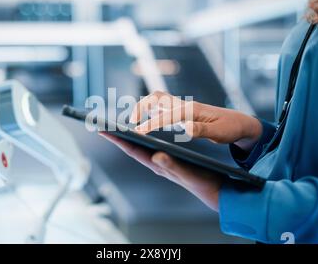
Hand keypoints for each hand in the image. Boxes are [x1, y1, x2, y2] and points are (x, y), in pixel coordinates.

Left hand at [99, 132, 221, 211]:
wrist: (214, 190)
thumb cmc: (202, 182)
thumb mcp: (188, 173)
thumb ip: (172, 165)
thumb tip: (156, 156)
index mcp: (158, 165)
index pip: (133, 150)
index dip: (117, 140)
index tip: (103, 130)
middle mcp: (157, 163)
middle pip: (132, 148)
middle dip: (118, 137)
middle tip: (103, 125)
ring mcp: (162, 162)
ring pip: (140, 148)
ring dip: (128, 138)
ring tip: (117, 128)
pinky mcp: (169, 160)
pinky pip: (151, 148)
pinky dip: (143, 139)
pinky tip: (141, 135)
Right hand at [130, 91, 261, 149]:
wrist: (240, 122)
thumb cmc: (230, 128)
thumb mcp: (219, 133)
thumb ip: (201, 131)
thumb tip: (185, 128)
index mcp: (192, 111)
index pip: (167, 116)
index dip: (151, 124)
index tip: (138, 132)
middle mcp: (185, 105)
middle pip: (156, 97)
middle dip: (141, 107)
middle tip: (131, 124)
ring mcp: (183, 107)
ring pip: (158, 100)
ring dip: (144, 107)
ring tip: (134, 123)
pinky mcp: (183, 111)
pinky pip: (163, 107)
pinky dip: (151, 111)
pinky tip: (147, 121)